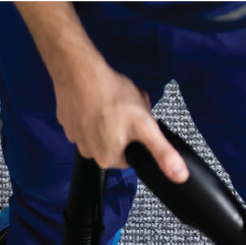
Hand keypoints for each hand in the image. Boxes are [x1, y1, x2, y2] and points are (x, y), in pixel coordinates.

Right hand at [46, 39, 187, 181]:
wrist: (79, 69)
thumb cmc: (109, 95)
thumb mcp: (146, 125)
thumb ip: (163, 152)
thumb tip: (178, 174)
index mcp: (106, 158)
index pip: (130, 156)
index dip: (138, 138)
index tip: (136, 124)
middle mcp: (88, 151)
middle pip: (116, 143)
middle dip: (125, 127)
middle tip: (125, 110)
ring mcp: (75, 136)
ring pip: (102, 131)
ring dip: (111, 118)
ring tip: (113, 102)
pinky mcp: (67, 120)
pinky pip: (87, 120)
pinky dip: (94, 110)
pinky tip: (98, 98)